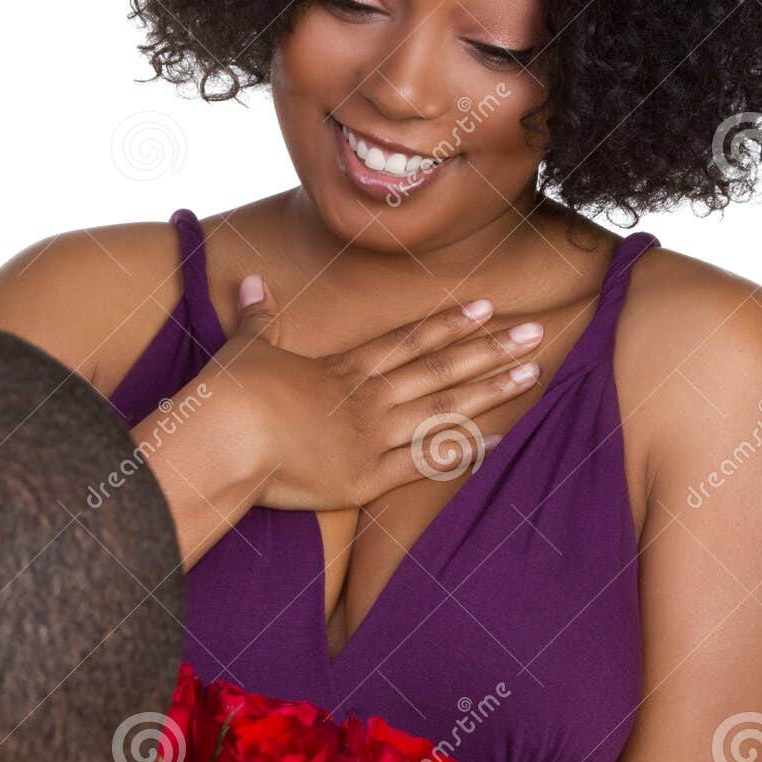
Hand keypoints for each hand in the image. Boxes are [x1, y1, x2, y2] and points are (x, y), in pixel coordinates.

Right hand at [202, 274, 543, 512]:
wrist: (226, 436)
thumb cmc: (229, 393)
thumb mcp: (246, 347)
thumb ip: (259, 317)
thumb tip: (250, 282)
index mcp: (342, 370)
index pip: (408, 341)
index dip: (449, 324)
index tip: (486, 307)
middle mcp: (368, 399)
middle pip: (440, 369)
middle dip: (490, 349)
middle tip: (534, 332)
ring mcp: (372, 438)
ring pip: (444, 409)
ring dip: (490, 391)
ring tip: (531, 373)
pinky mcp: (365, 479)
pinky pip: (424, 465)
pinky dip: (463, 453)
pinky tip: (499, 440)